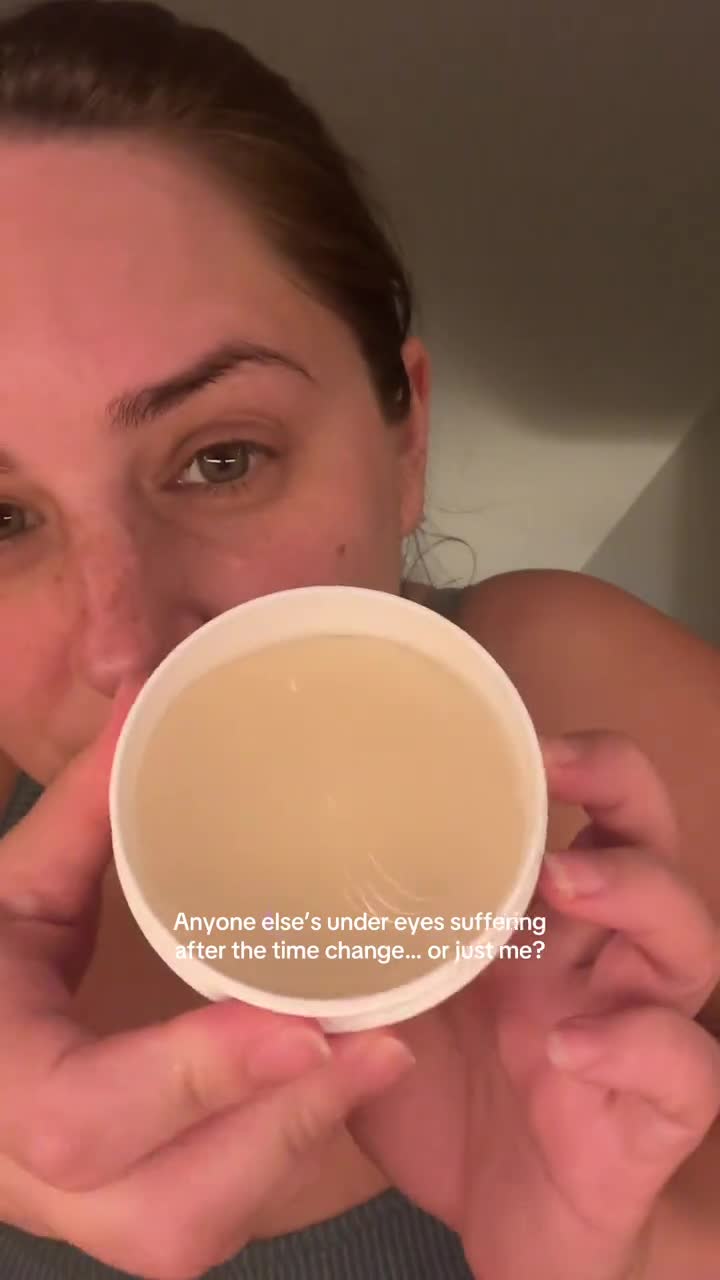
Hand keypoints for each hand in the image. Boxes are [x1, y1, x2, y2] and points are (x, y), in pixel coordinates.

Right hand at [0, 688, 413, 1278]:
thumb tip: (150, 694)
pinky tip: (328, 1084)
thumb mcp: (16, 881)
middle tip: (380, 1047)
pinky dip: (275, 1156)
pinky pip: (207, 1214)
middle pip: (162, 1216)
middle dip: (280, 1136)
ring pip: (192, 1233)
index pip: (81, 1117)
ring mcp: (75, 1205)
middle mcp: (27, 1170)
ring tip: (374, 1058)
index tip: (304, 1030)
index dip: (195, 1079)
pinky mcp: (118, 1203)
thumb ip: (84, 806)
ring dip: (293, 1151)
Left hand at [350, 731, 719, 1279]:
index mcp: (535, 925)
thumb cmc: (444, 1104)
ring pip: (688, 940)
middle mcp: (593, 960)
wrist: (500, 1231)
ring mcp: (631, 1029)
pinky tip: (570, 1045)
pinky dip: (636, 1043)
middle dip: (617, 791)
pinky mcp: (650, 1115)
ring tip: (566, 884)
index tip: (508, 727)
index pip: (579, 815)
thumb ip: (340, 966)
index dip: (566, 762)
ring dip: (637, 895)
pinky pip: (685, 1066)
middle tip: (557, 769)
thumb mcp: (379, 1019)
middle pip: (650, 846)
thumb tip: (246, 917)